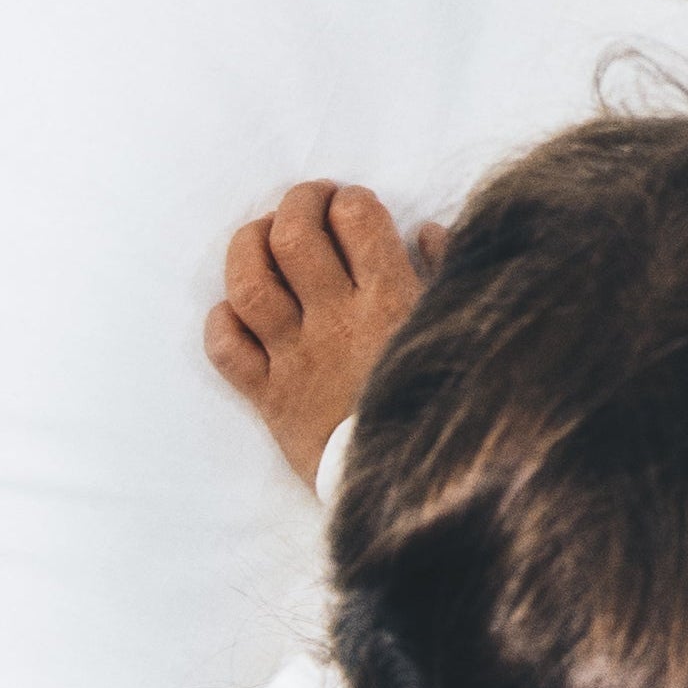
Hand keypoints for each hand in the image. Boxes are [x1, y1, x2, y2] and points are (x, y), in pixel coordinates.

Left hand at [204, 181, 445, 486]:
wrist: (419, 486)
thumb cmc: (452, 407)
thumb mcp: (465, 334)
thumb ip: (448, 279)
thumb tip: (428, 234)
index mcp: (393, 301)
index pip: (356, 219)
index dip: (350, 200)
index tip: (355, 205)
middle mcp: (336, 322)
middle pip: (294, 236)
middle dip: (298, 204)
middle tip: (309, 204)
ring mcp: (296, 358)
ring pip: (249, 283)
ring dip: (249, 246)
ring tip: (264, 238)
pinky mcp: (271, 397)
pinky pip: (226, 348)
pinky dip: (223, 321)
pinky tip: (240, 311)